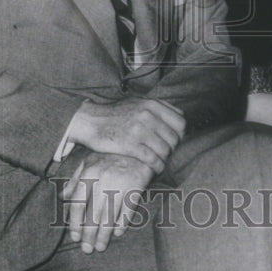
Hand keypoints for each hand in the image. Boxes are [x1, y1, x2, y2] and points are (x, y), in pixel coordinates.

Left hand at [61, 153, 154, 253]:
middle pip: (93, 213)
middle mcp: (104, 178)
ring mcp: (121, 183)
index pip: (78, 202)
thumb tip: (61, 198)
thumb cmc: (110, 156)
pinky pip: (128, 210)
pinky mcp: (136, 186)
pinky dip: (122, 223)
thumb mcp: (89, 162)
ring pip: (110, 215)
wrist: (138, 147)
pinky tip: (117, 234)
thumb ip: (75, 180)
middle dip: (89, 234)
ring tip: (100, 247)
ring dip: (104, 234)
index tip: (74, 237)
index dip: (75, 222)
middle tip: (87, 249)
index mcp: (89, 172)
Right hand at [68, 98, 184, 173]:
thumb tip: (178, 117)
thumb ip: (157, 108)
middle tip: (165, 153)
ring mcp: (139, 130)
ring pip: (165, 150)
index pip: (180, 122)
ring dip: (165, 159)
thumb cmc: (115, 113)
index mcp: (152, 104)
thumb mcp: (137, 102)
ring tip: (159, 161)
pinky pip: (153, 160)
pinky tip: (155, 169)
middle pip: (174, 138)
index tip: (173, 140)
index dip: (180, 134)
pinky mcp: (131, 145)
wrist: (91, 121)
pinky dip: (157, 167)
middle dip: (172, 148)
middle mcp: (148, 115)